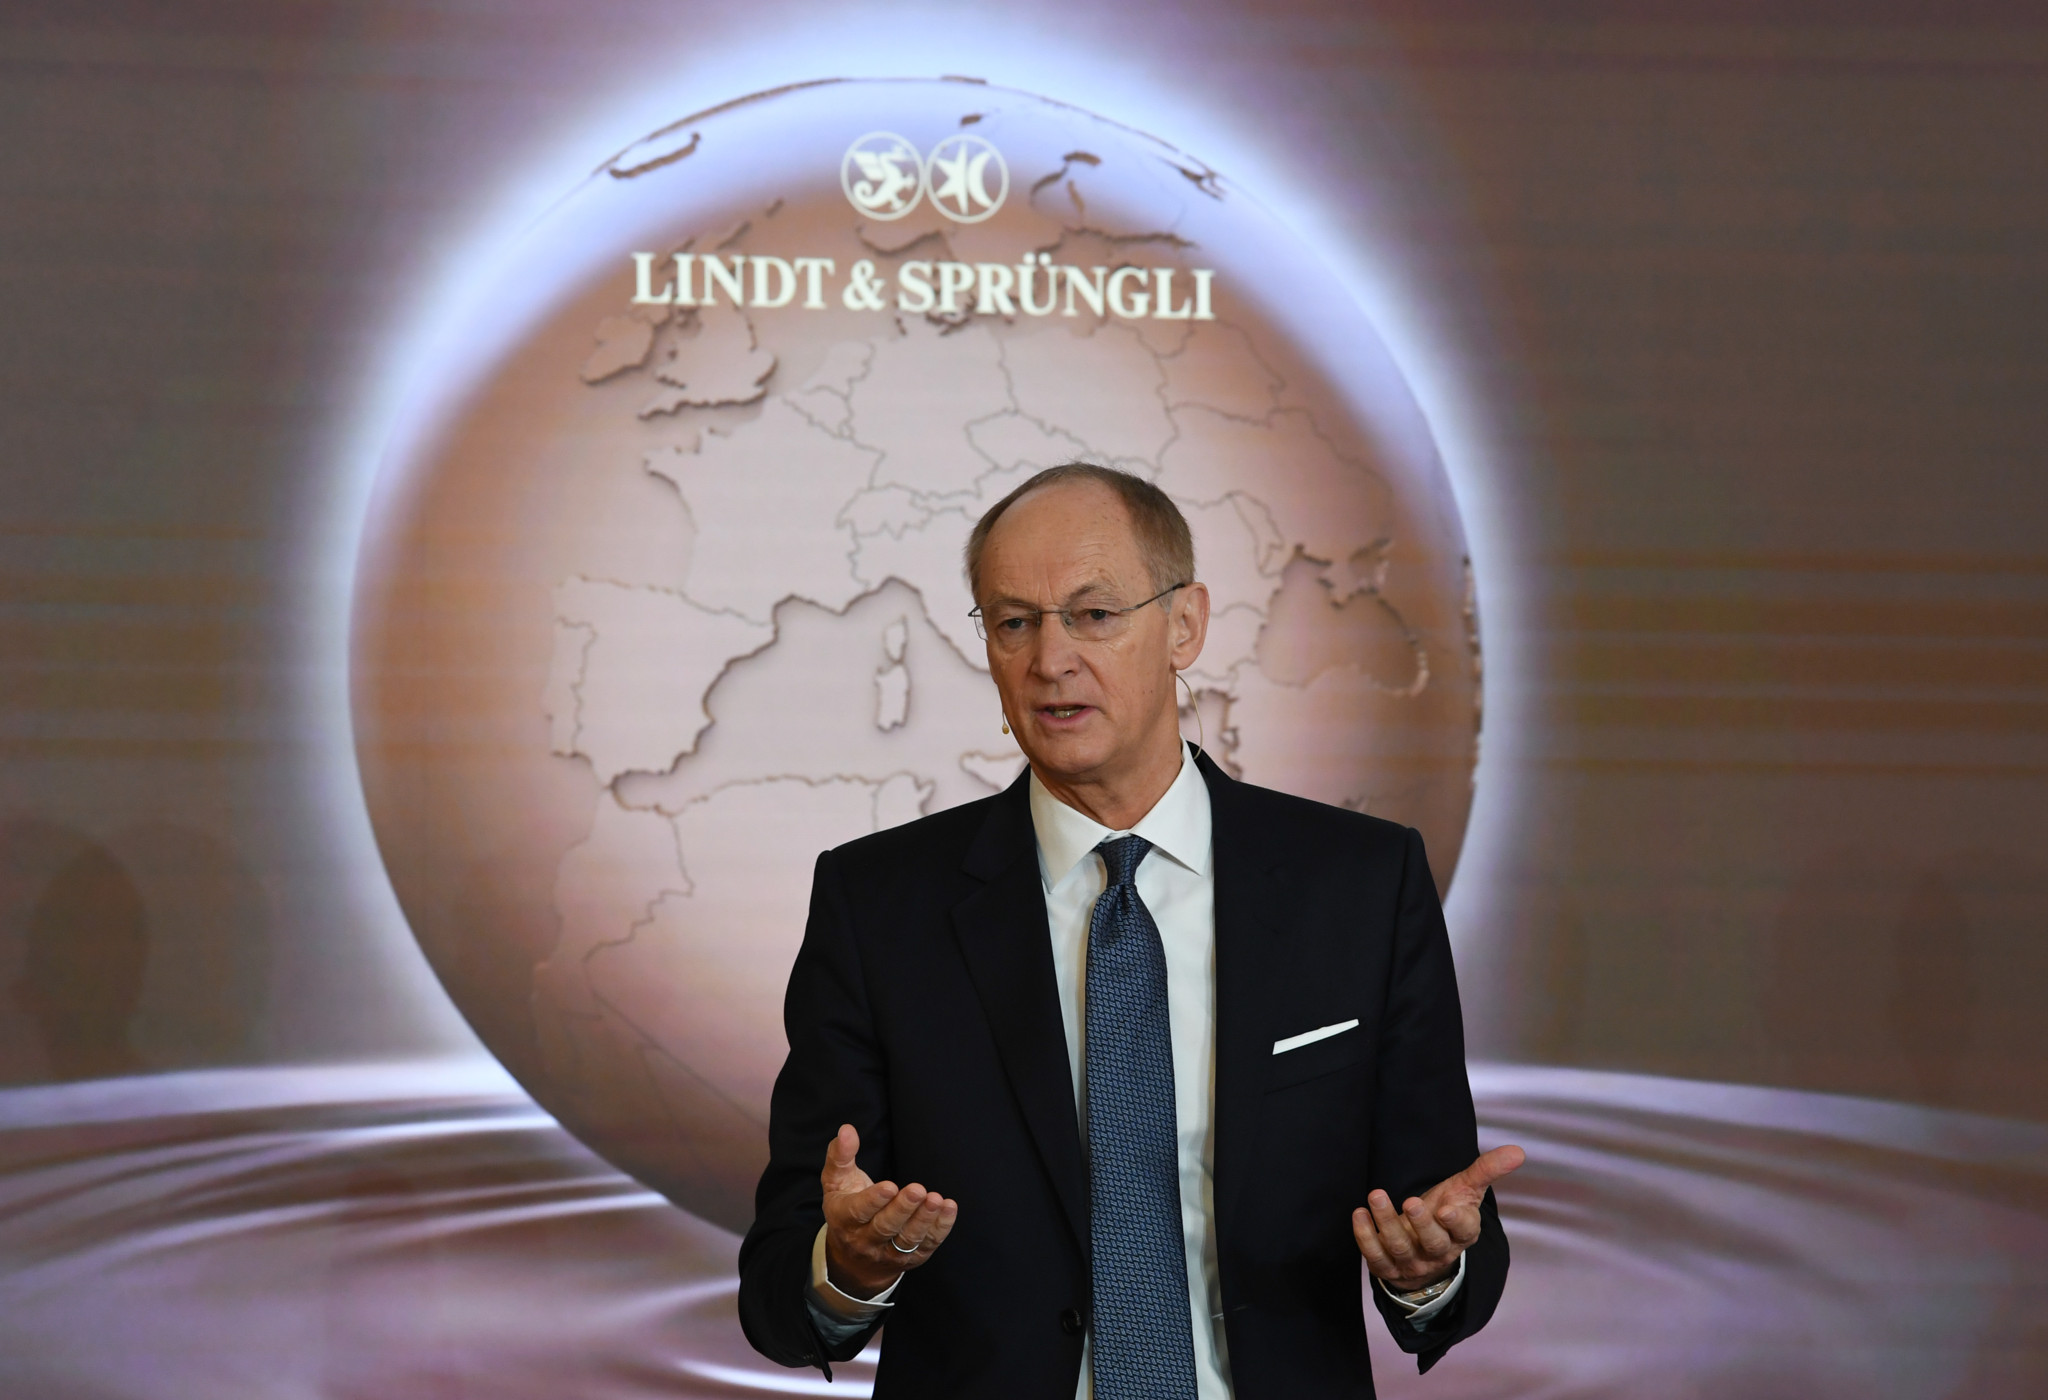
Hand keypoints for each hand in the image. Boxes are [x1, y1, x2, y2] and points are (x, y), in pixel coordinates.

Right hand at [820, 1123, 958, 1297]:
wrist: (853, 1260)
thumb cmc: (846, 1208)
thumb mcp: (836, 1182)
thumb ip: (840, 1155)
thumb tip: (846, 1130)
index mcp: (844, 1219)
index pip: (858, 1212)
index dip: (874, 1200)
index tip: (890, 1186)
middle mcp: (864, 1240)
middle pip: (885, 1227)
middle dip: (902, 1209)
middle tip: (918, 1189)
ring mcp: (888, 1253)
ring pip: (906, 1239)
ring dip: (923, 1220)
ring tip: (936, 1199)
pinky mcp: (910, 1259)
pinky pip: (926, 1245)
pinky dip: (940, 1228)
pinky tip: (948, 1208)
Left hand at [1353, 1144, 1524, 1292]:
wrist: (1422, 1248)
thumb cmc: (1446, 1211)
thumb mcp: (1465, 1190)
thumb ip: (1487, 1170)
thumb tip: (1518, 1151)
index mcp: (1461, 1234)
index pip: (1464, 1231)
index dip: (1456, 1222)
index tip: (1446, 1209)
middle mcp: (1438, 1252)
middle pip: (1433, 1243)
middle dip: (1421, 1224)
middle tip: (1411, 1201)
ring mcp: (1413, 1263)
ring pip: (1400, 1248)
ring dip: (1387, 1222)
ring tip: (1376, 1195)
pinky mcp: (1388, 1268)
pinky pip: (1375, 1257)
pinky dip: (1365, 1237)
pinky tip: (1359, 1214)